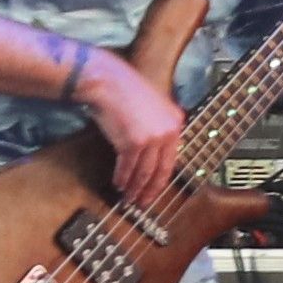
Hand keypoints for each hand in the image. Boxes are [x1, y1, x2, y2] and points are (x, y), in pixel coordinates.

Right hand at [82, 50, 187, 203]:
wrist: (107, 81)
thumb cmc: (124, 90)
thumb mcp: (152, 106)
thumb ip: (157, 127)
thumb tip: (154, 153)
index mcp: (175, 121)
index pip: (171, 158)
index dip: (162, 178)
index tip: (156, 189)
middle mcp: (167, 130)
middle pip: (160, 170)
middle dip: (151, 190)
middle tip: (144, 202)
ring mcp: (151, 137)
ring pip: (144, 172)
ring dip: (135, 188)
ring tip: (130, 197)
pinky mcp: (133, 142)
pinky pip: (128, 167)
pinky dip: (122, 178)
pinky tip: (119, 184)